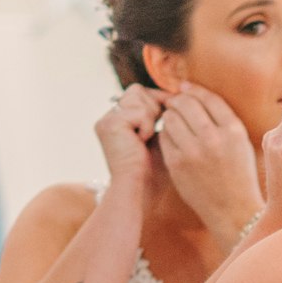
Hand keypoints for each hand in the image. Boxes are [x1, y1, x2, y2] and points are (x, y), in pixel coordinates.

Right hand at [93, 85, 169, 209]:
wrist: (140, 192)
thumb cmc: (154, 174)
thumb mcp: (161, 140)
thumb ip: (163, 119)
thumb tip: (175, 97)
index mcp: (118, 123)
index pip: (140, 94)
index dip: (158, 100)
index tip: (173, 111)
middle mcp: (109, 119)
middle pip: (138, 90)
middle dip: (155, 106)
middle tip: (154, 131)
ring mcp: (106, 120)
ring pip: (139, 95)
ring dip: (151, 117)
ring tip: (146, 139)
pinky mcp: (109, 124)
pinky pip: (139, 110)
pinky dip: (147, 126)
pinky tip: (141, 143)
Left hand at [154, 82, 263, 242]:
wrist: (233, 211)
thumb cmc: (238, 175)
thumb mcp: (241, 143)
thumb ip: (223, 119)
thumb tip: (195, 93)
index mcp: (233, 131)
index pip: (208, 98)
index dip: (194, 89)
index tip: (185, 87)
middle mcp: (213, 139)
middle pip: (186, 103)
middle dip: (178, 99)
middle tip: (174, 102)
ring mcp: (193, 152)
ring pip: (171, 118)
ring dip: (170, 115)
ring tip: (173, 120)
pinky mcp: (177, 164)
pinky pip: (164, 136)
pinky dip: (165, 133)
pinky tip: (171, 137)